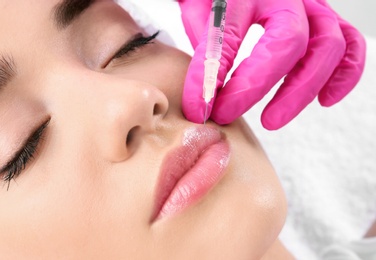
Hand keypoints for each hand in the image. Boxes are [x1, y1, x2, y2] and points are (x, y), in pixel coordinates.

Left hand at [179, 0, 365, 129]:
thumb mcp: (198, 12)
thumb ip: (205, 48)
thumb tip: (205, 99)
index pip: (226, 36)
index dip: (208, 78)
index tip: (198, 110)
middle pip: (289, 42)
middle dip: (257, 87)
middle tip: (227, 116)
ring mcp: (312, 4)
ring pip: (328, 46)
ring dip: (301, 91)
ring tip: (271, 120)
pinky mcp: (326, 17)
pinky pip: (351, 44)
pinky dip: (345, 75)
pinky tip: (324, 100)